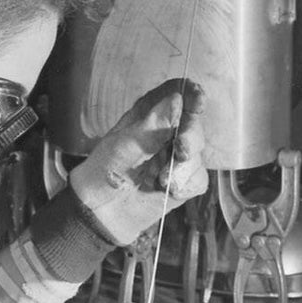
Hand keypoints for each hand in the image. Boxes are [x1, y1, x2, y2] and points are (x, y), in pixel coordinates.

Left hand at [68, 78, 206, 245]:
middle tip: (181, 149)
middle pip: (194, 123)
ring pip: (198, 152)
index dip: (190, 94)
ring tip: (161, 180)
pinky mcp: (184, 180)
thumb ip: (154, 124)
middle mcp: (168, 131)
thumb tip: (177, 98)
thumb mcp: (126, 144)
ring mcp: (178, 155)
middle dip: (191, 136)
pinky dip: (185, 185)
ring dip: (182, 167)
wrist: (103, 209)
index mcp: (151, 114)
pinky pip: (198, 178)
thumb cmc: (106, 169)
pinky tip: (167, 190)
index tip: (198, 99)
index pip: (177, 93)